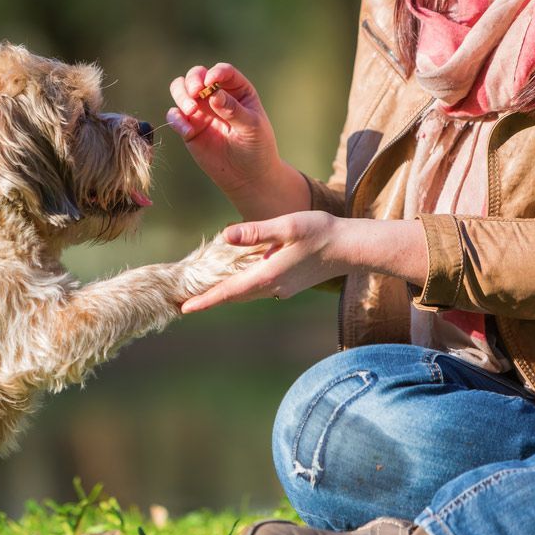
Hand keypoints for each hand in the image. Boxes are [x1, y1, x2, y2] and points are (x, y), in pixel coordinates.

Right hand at [167, 63, 309, 220]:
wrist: (248, 177)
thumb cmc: (257, 148)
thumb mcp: (251, 127)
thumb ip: (233, 110)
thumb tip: (213, 94)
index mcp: (237, 90)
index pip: (223, 72)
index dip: (215, 73)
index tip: (211, 83)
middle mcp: (216, 96)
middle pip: (196, 75)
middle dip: (192, 80)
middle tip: (195, 93)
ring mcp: (201, 111)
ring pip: (180, 90)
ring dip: (181, 96)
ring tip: (191, 111)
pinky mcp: (189, 128)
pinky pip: (174, 116)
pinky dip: (176, 120)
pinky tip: (188, 132)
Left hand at [180, 214, 429, 312]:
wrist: (352, 248)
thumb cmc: (322, 232)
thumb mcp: (288, 226)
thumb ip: (257, 231)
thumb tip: (226, 235)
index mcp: (269, 275)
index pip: (230, 291)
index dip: (206, 300)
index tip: (185, 309)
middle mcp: (273, 287)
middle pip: (234, 296)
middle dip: (209, 299)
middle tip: (182, 302)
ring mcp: (282, 288)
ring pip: (246, 293)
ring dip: (225, 294)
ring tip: (201, 294)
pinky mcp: (289, 284)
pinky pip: (258, 288)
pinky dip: (241, 287)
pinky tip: (235, 278)